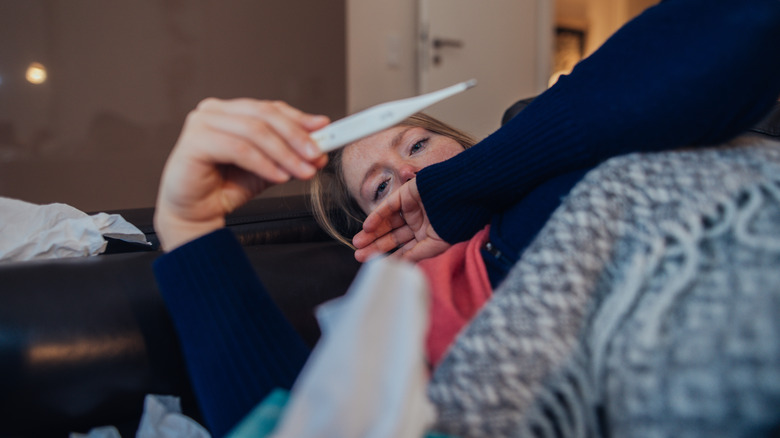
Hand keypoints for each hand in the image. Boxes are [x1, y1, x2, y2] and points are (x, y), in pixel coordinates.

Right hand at [154, 98, 329, 250]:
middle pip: (264, 115)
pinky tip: (278, 176)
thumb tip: (319, 149)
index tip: (324, 130)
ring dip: (284, 153)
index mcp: (231, 111)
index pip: (271, 108)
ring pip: (254, 131)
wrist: (196, 214)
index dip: (299, 119)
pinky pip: (239, 149)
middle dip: (296, 136)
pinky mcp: (194, 142)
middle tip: (316, 154)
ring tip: (302, 171)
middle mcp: (214, 111)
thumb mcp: (267, 167)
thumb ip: (289, 154)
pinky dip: (264, 163)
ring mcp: (201, 124)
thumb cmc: (225, 187)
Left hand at [352, 178, 450, 262]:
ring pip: (387, 223)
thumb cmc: (455, 222)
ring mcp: (412, 209)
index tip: (374, 265)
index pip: (404, 249)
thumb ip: (417, 255)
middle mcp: (419, 223)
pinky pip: (388, 207)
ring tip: (357, 243)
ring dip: (372, 233)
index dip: (389, 257)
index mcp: (427, 237)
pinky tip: (367, 227)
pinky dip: (376, 216)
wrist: (463, 195)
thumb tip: (399, 266)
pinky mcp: (406, 194)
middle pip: (392, 237)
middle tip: (359, 256)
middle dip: (375, 246)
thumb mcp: (436, 245)